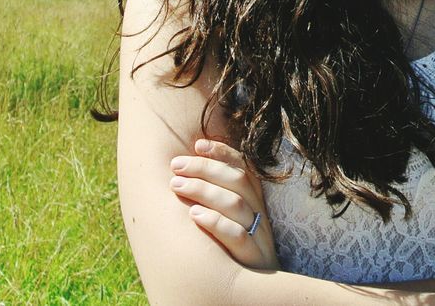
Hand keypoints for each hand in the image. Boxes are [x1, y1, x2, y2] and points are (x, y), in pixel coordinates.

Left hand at [169, 138, 278, 270]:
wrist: (255, 293)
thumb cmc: (235, 256)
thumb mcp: (231, 224)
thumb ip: (217, 201)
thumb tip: (186, 175)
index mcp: (255, 203)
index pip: (244, 168)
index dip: (223, 153)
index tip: (198, 144)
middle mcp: (259, 215)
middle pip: (238, 181)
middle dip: (206, 168)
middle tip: (176, 166)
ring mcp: (258, 236)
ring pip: (236, 204)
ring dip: (204, 190)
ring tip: (176, 185)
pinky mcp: (253, 259)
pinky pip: (237, 236)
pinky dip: (216, 223)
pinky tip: (194, 216)